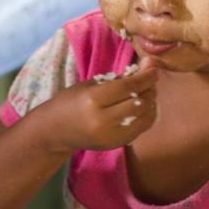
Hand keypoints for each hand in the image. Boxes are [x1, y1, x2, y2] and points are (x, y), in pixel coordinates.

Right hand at [34, 57, 158, 153]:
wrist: (55, 131)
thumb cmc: (72, 102)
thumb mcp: (92, 85)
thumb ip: (121, 77)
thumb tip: (150, 63)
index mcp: (93, 100)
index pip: (127, 86)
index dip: (145, 77)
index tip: (153, 68)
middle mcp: (102, 120)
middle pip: (138, 103)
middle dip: (149, 90)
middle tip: (149, 81)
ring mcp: (110, 136)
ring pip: (144, 118)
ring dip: (150, 103)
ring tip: (146, 93)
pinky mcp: (115, 145)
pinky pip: (141, 129)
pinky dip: (147, 116)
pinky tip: (142, 107)